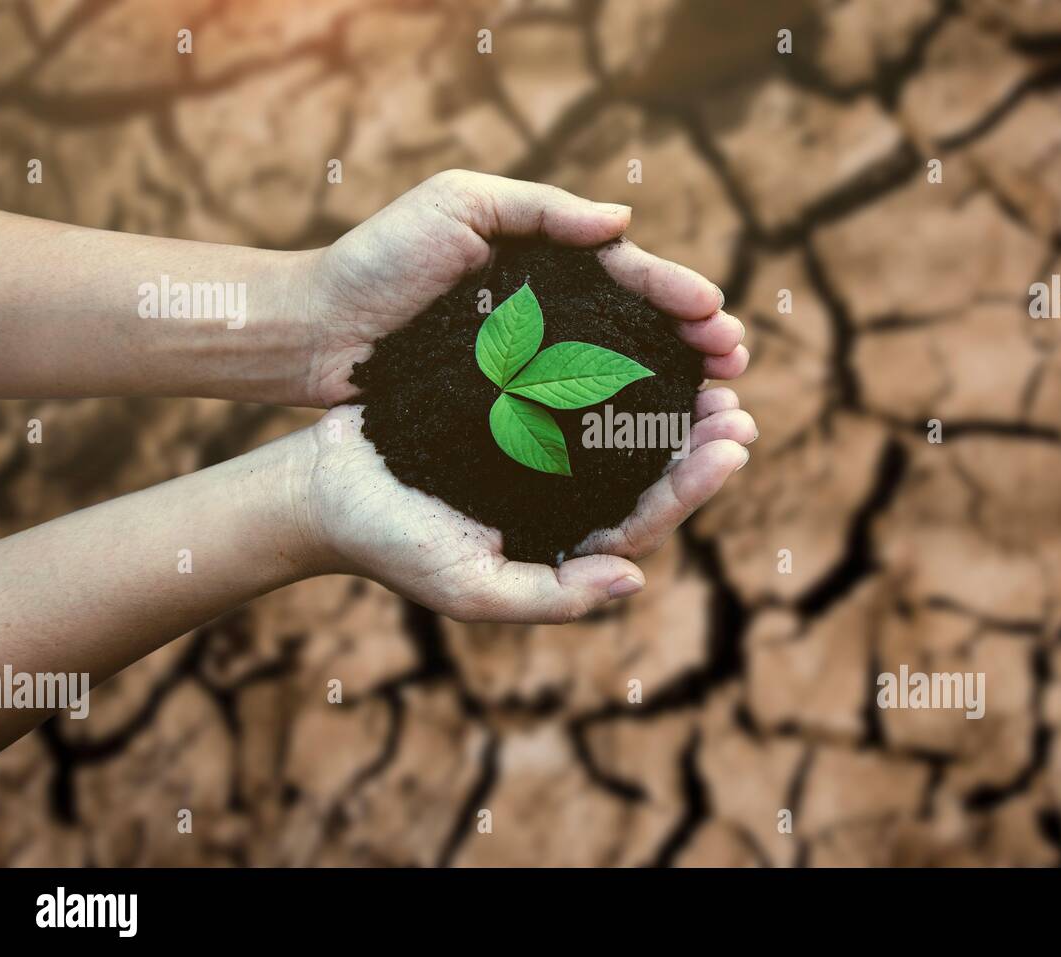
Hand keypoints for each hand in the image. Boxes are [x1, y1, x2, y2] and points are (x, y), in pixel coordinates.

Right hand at [296, 396, 754, 623]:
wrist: (323, 487)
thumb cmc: (391, 544)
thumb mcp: (470, 588)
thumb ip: (553, 597)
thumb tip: (635, 581)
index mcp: (562, 545)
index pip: (646, 521)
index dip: (694, 485)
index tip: (734, 445)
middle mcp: (562, 500)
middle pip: (648, 474)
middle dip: (699, 441)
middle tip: (737, 403)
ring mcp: (542, 455)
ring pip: (623, 428)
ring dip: (669, 399)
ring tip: (708, 364)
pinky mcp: (518, 412)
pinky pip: (579, 389)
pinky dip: (616, 365)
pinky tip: (641, 334)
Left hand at [297, 169, 750, 406]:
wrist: (314, 332)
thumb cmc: (380, 261)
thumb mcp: (458, 204)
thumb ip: (540, 208)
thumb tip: (623, 222)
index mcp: (543, 265)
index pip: (627, 276)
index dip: (676, 295)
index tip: (717, 318)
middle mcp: (545, 317)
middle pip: (637, 330)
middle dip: (692, 344)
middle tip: (735, 364)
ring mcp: (528, 366)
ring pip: (616, 377)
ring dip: (670, 390)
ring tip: (715, 405)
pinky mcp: (506, 409)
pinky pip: (574, 416)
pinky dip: (617, 426)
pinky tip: (652, 441)